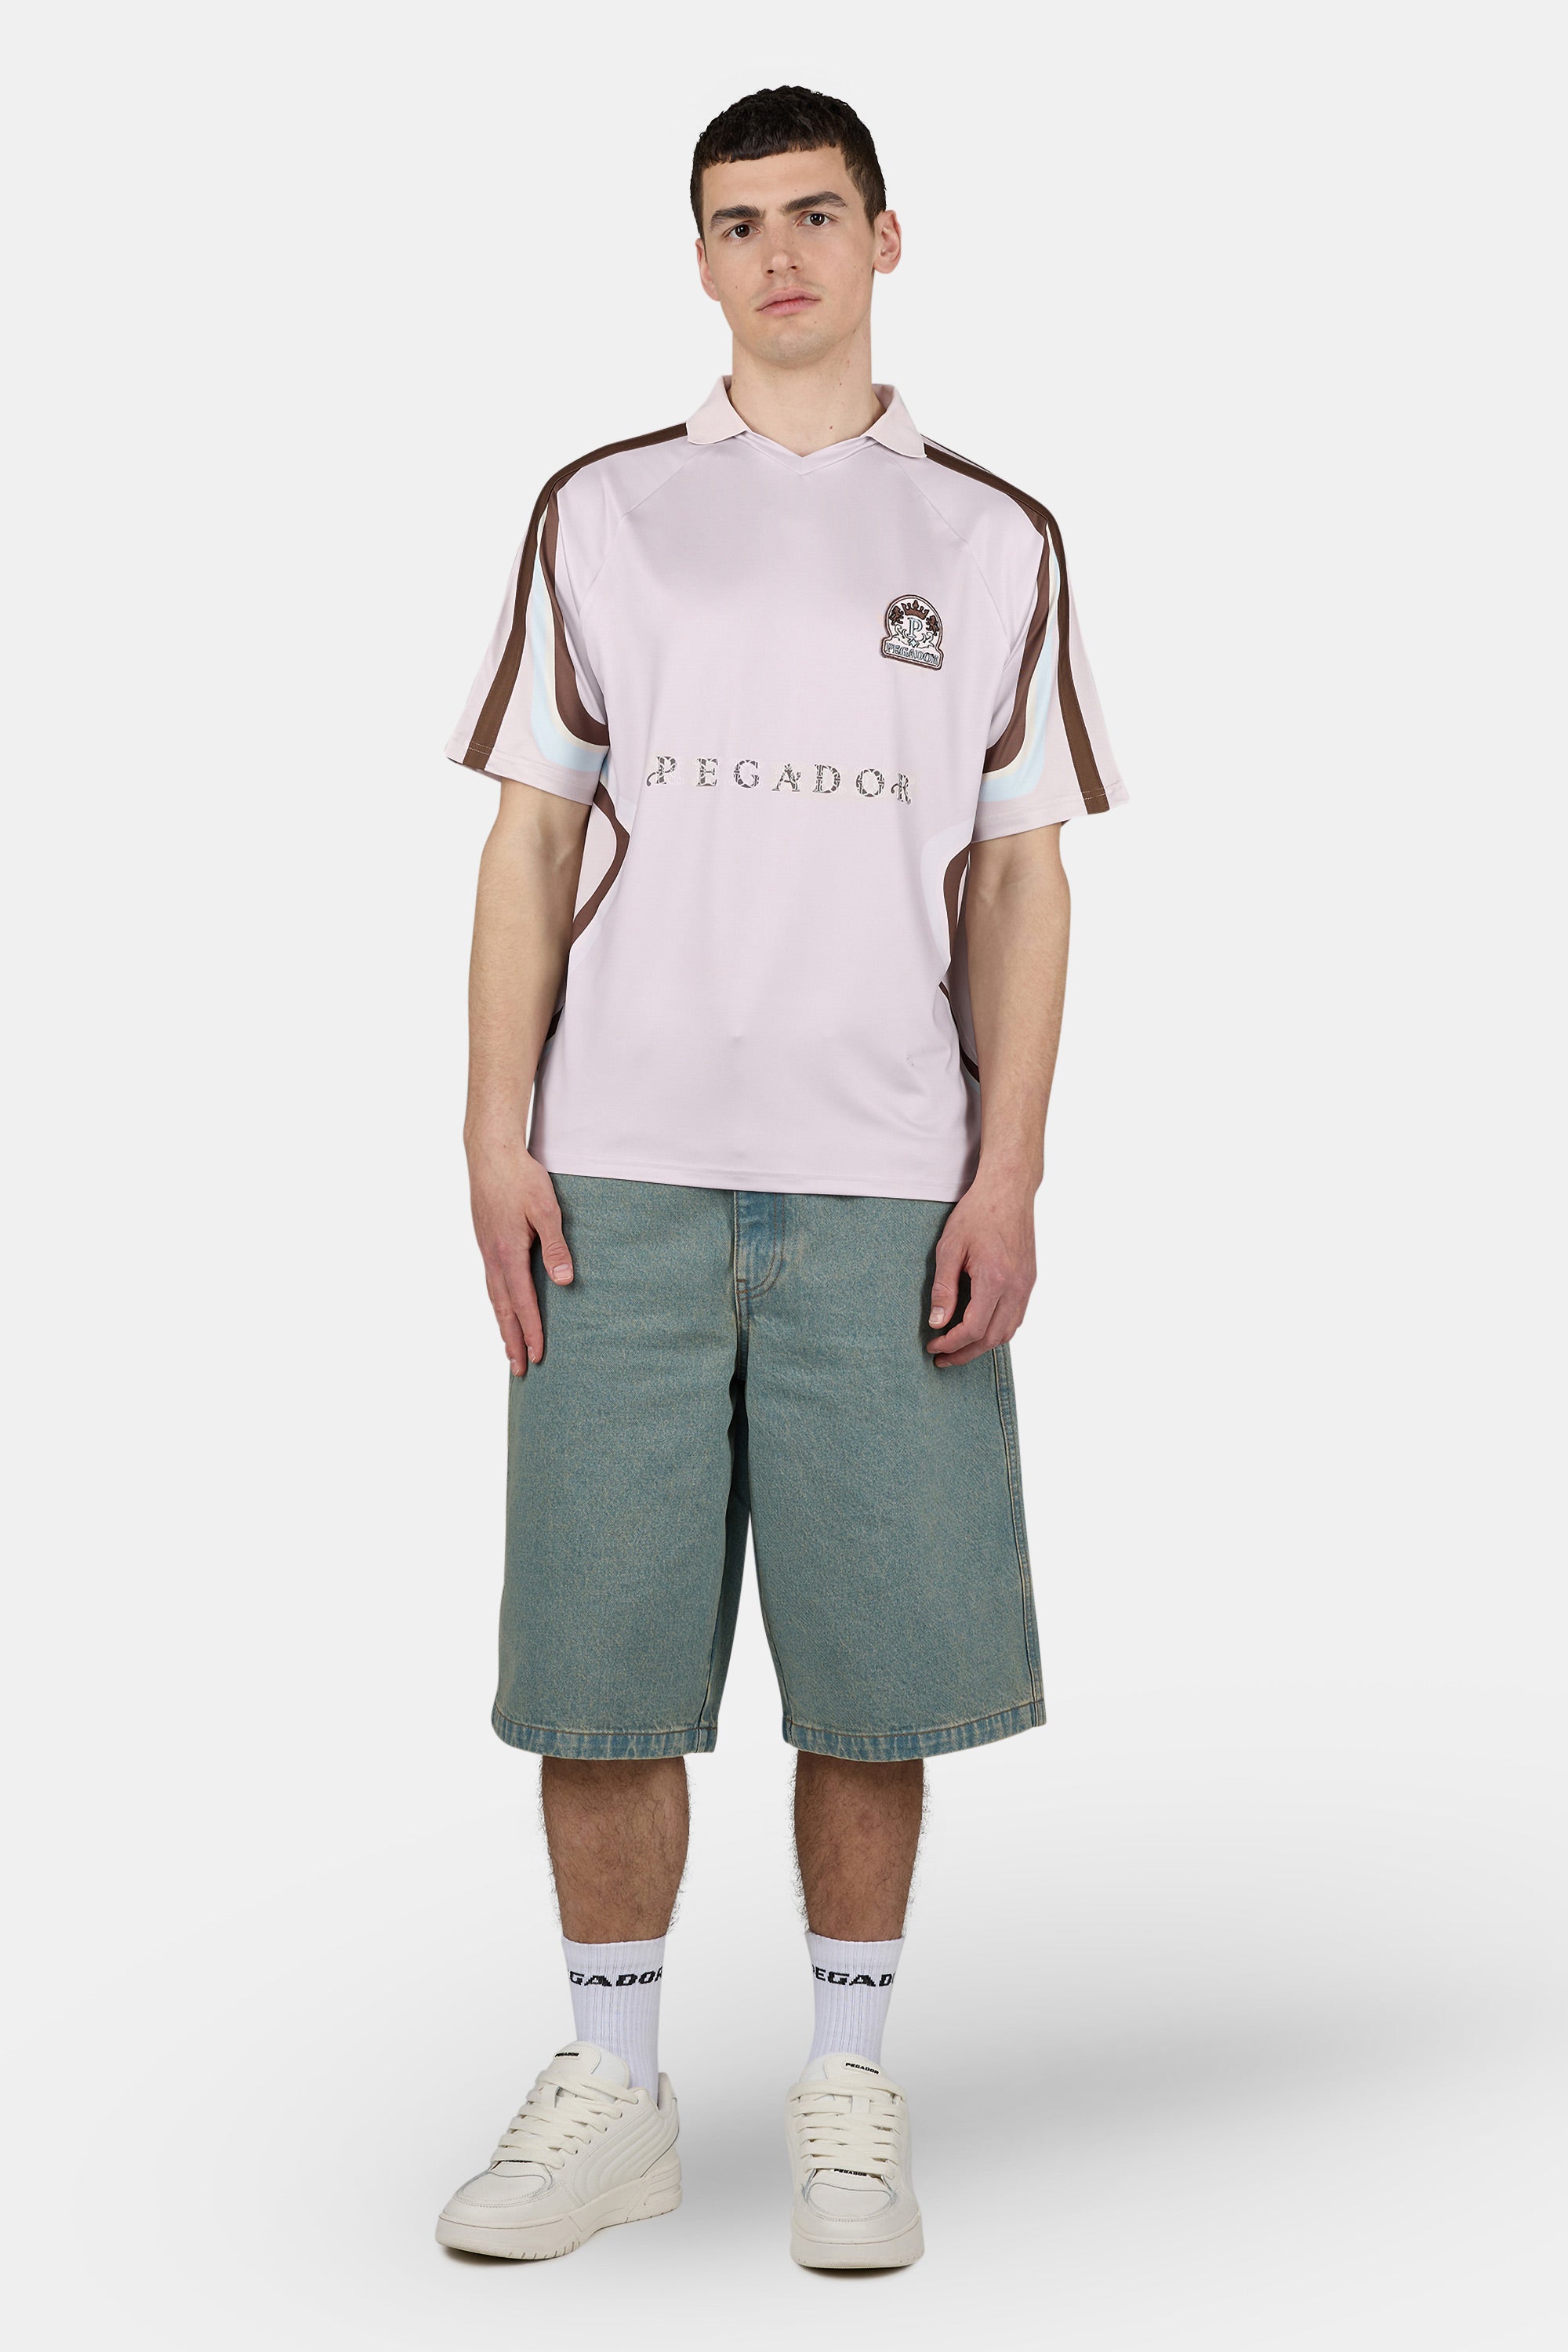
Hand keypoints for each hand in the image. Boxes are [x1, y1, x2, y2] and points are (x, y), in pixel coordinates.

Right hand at [466, 1125, 573, 1374]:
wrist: (490, 1152)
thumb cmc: (521, 1178)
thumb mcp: (546, 1209)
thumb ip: (556, 1246)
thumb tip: (564, 1281)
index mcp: (508, 1253)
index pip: (522, 1302)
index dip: (531, 1330)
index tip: (538, 1356)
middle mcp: (492, 1257)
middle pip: (502, 1308)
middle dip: (511, 1340)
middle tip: (518, 1371)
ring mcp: (486, 1250)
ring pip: (493, 1297)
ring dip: (502, 1325)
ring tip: (508, 1350)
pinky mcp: (486, 1241)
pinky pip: (491, 1282)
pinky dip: (497, 1303)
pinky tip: (503, 1308)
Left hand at [926, 1175, 1036, 1367]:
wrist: (1009, 1191)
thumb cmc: (977, 1214)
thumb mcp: (949, 1248)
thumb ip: (943, 1288)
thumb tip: (937, 1322)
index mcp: (995, 1279)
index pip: (973, 1329)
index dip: (951, 1344)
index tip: (932, 1345)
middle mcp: (1016, 1287)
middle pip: (992, 1338)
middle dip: (965, 1353)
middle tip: (942, 1358)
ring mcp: (1026, 1285)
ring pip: (1008, 1332)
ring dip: (983, 1345)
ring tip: (958, 1348)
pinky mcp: (1029, 1280)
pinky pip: (1016, 1317)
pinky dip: (997, 1330)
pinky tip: (979, 1328)